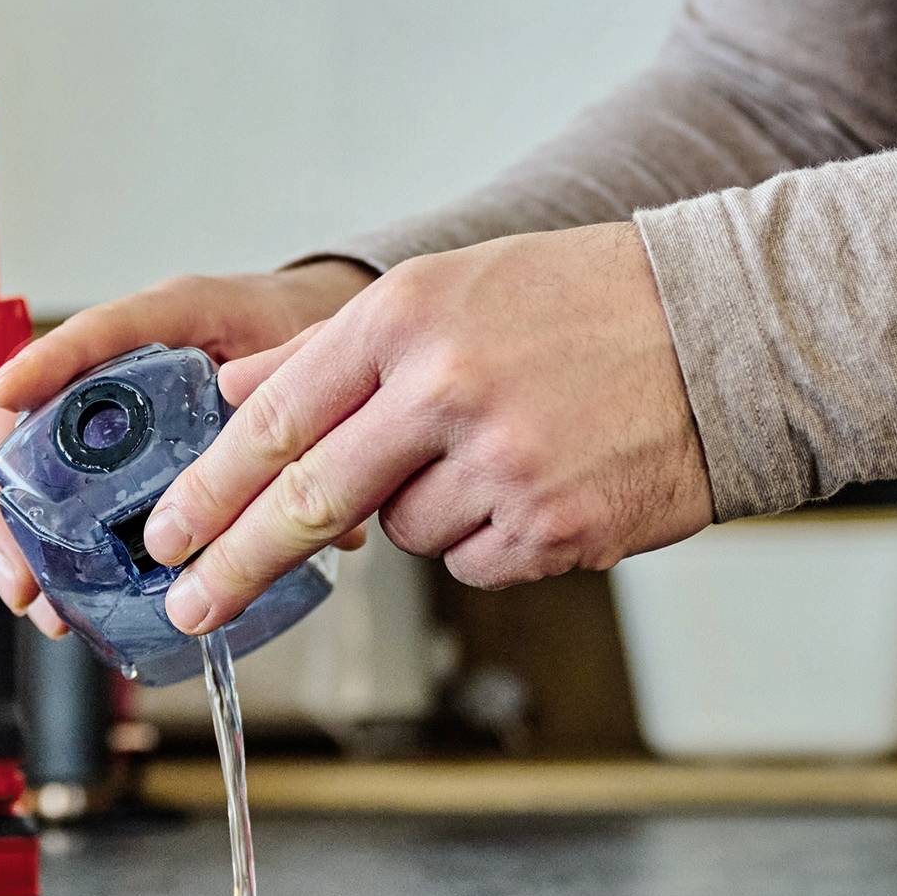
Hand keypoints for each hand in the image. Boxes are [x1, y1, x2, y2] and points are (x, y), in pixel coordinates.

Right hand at [0, 260, 376, 635]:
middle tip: (23, 567)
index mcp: (170, 317)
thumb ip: (313, 430)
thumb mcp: (303, 364)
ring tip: (30, 595)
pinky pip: (47, 483)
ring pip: (21, 454)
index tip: (9, 391)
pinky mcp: (97, 439)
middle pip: (26, 412)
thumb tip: (338, 522)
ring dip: (11, 530)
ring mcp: (96, 398)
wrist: (289, 319)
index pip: (100, 330)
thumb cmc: (285, 328)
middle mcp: (115, 356)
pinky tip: (50, 589)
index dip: (48, 360)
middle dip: (3, 492)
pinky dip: (38, 538)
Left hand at [139, 222, 715, 632]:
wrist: (729, 330)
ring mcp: (504, 466)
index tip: (166, 529)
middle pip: (309, 500)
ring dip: (417, 512)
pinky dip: (482, 537)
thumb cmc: (580, 304)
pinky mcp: (554, 531)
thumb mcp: (446, 291)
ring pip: (402, 533)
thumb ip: (330, 349)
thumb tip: (232, 391)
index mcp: (407, 320)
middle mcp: (446, 390)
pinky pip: (471, 562)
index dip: (211, 486)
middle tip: (188, 604)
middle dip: (237, 560)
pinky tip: (532, 482)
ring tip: (490, 451)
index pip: (277, 419)